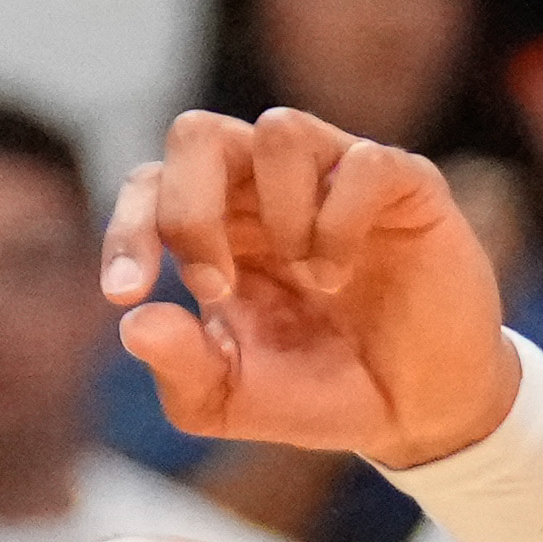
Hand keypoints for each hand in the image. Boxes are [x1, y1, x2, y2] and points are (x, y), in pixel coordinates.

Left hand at [102, 109, 518, 467]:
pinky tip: (343, 273)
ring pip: (279, 128)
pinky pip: (363, 161)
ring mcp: (337, 179)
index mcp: (218, 227)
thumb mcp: (232, 401)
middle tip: (214, 287)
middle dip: (188, 208)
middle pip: (196, 133)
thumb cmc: (320, 391)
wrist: (417, 413)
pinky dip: (340, 222)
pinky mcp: (404, 185)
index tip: (126, 294)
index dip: (126, 229)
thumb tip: (135, 324)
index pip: (150, 185)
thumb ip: (179, 369)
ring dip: (278, 214)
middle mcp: (269, 190)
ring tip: (307, 279)